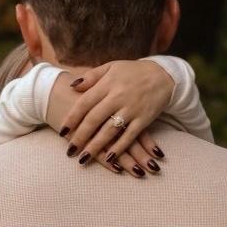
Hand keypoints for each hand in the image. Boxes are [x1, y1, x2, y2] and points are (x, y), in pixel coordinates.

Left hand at [46, 59, 172, 177]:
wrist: (163, 75)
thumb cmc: (133, 71)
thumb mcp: (111, 67)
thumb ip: (91, 77)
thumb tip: (72, 86)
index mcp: (107, 84)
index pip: (85, 103)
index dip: (72, 118)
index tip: (63, 131)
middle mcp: (118, 97)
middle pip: (94, 120)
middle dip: (80, 137)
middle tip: (69, 151)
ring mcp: (131, 109)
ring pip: (110, 131)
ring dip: (96, 147)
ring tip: (83, 158)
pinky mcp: (143, 119)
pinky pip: (129, 137)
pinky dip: (119, 149)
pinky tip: (109, 159)